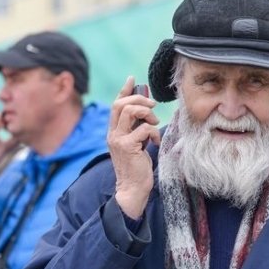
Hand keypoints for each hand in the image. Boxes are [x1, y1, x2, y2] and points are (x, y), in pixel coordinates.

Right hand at [109, 76, 159, 218]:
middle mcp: (113, 134)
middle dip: (139, 99)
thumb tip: (148, 111)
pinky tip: (155, 143)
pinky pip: (143, 128)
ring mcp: (118, 140)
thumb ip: (138, 128)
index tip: (132, 79)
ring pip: (129, 111)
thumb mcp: (137, 143)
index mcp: (114, 131)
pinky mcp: (127, 146)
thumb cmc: (136, 167)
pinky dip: (153, 132)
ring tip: (154, 123)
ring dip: (147, 113)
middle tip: (153, 105)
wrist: (132, 189)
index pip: (116, 104)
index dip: (124, 90)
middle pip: (121, 104)